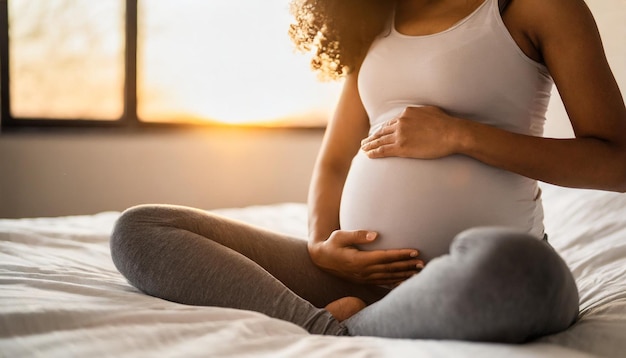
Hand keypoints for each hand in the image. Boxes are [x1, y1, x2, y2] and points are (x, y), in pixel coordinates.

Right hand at [308, 230, 423, 285]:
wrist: (321, 259)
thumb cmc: (332, 244)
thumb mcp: (340, 236)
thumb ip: (357, 234)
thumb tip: (374, 234)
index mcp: (359, 260)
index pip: (385, 257)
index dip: (400, 255)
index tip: (414, 251)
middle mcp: (364, 271)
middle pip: (390, 268)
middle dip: (407, 265)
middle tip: (423, 262)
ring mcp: (364, 277)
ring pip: (389, 277)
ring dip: (404, 274)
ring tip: (419, 271)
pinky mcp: (364, 280)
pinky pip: (383, 282)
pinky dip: (396, 281)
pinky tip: (405, 280)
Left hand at [360, 106, 460, 158]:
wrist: (451, 133)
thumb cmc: (446, 123)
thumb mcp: (431, 111)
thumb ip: (420, 114)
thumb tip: (419, 115)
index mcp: (406, 114)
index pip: (391, 123)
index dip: (382, 130)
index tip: (377, 134)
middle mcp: (400, 123)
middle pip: (382, 131)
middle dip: (372, 137)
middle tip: (364, 142)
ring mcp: (400, 135)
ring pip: (380, 141)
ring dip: (370, 145)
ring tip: (363, 149)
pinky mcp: (401, 147)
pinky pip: (383, 150)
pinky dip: (374, 152)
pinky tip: (369, 155)